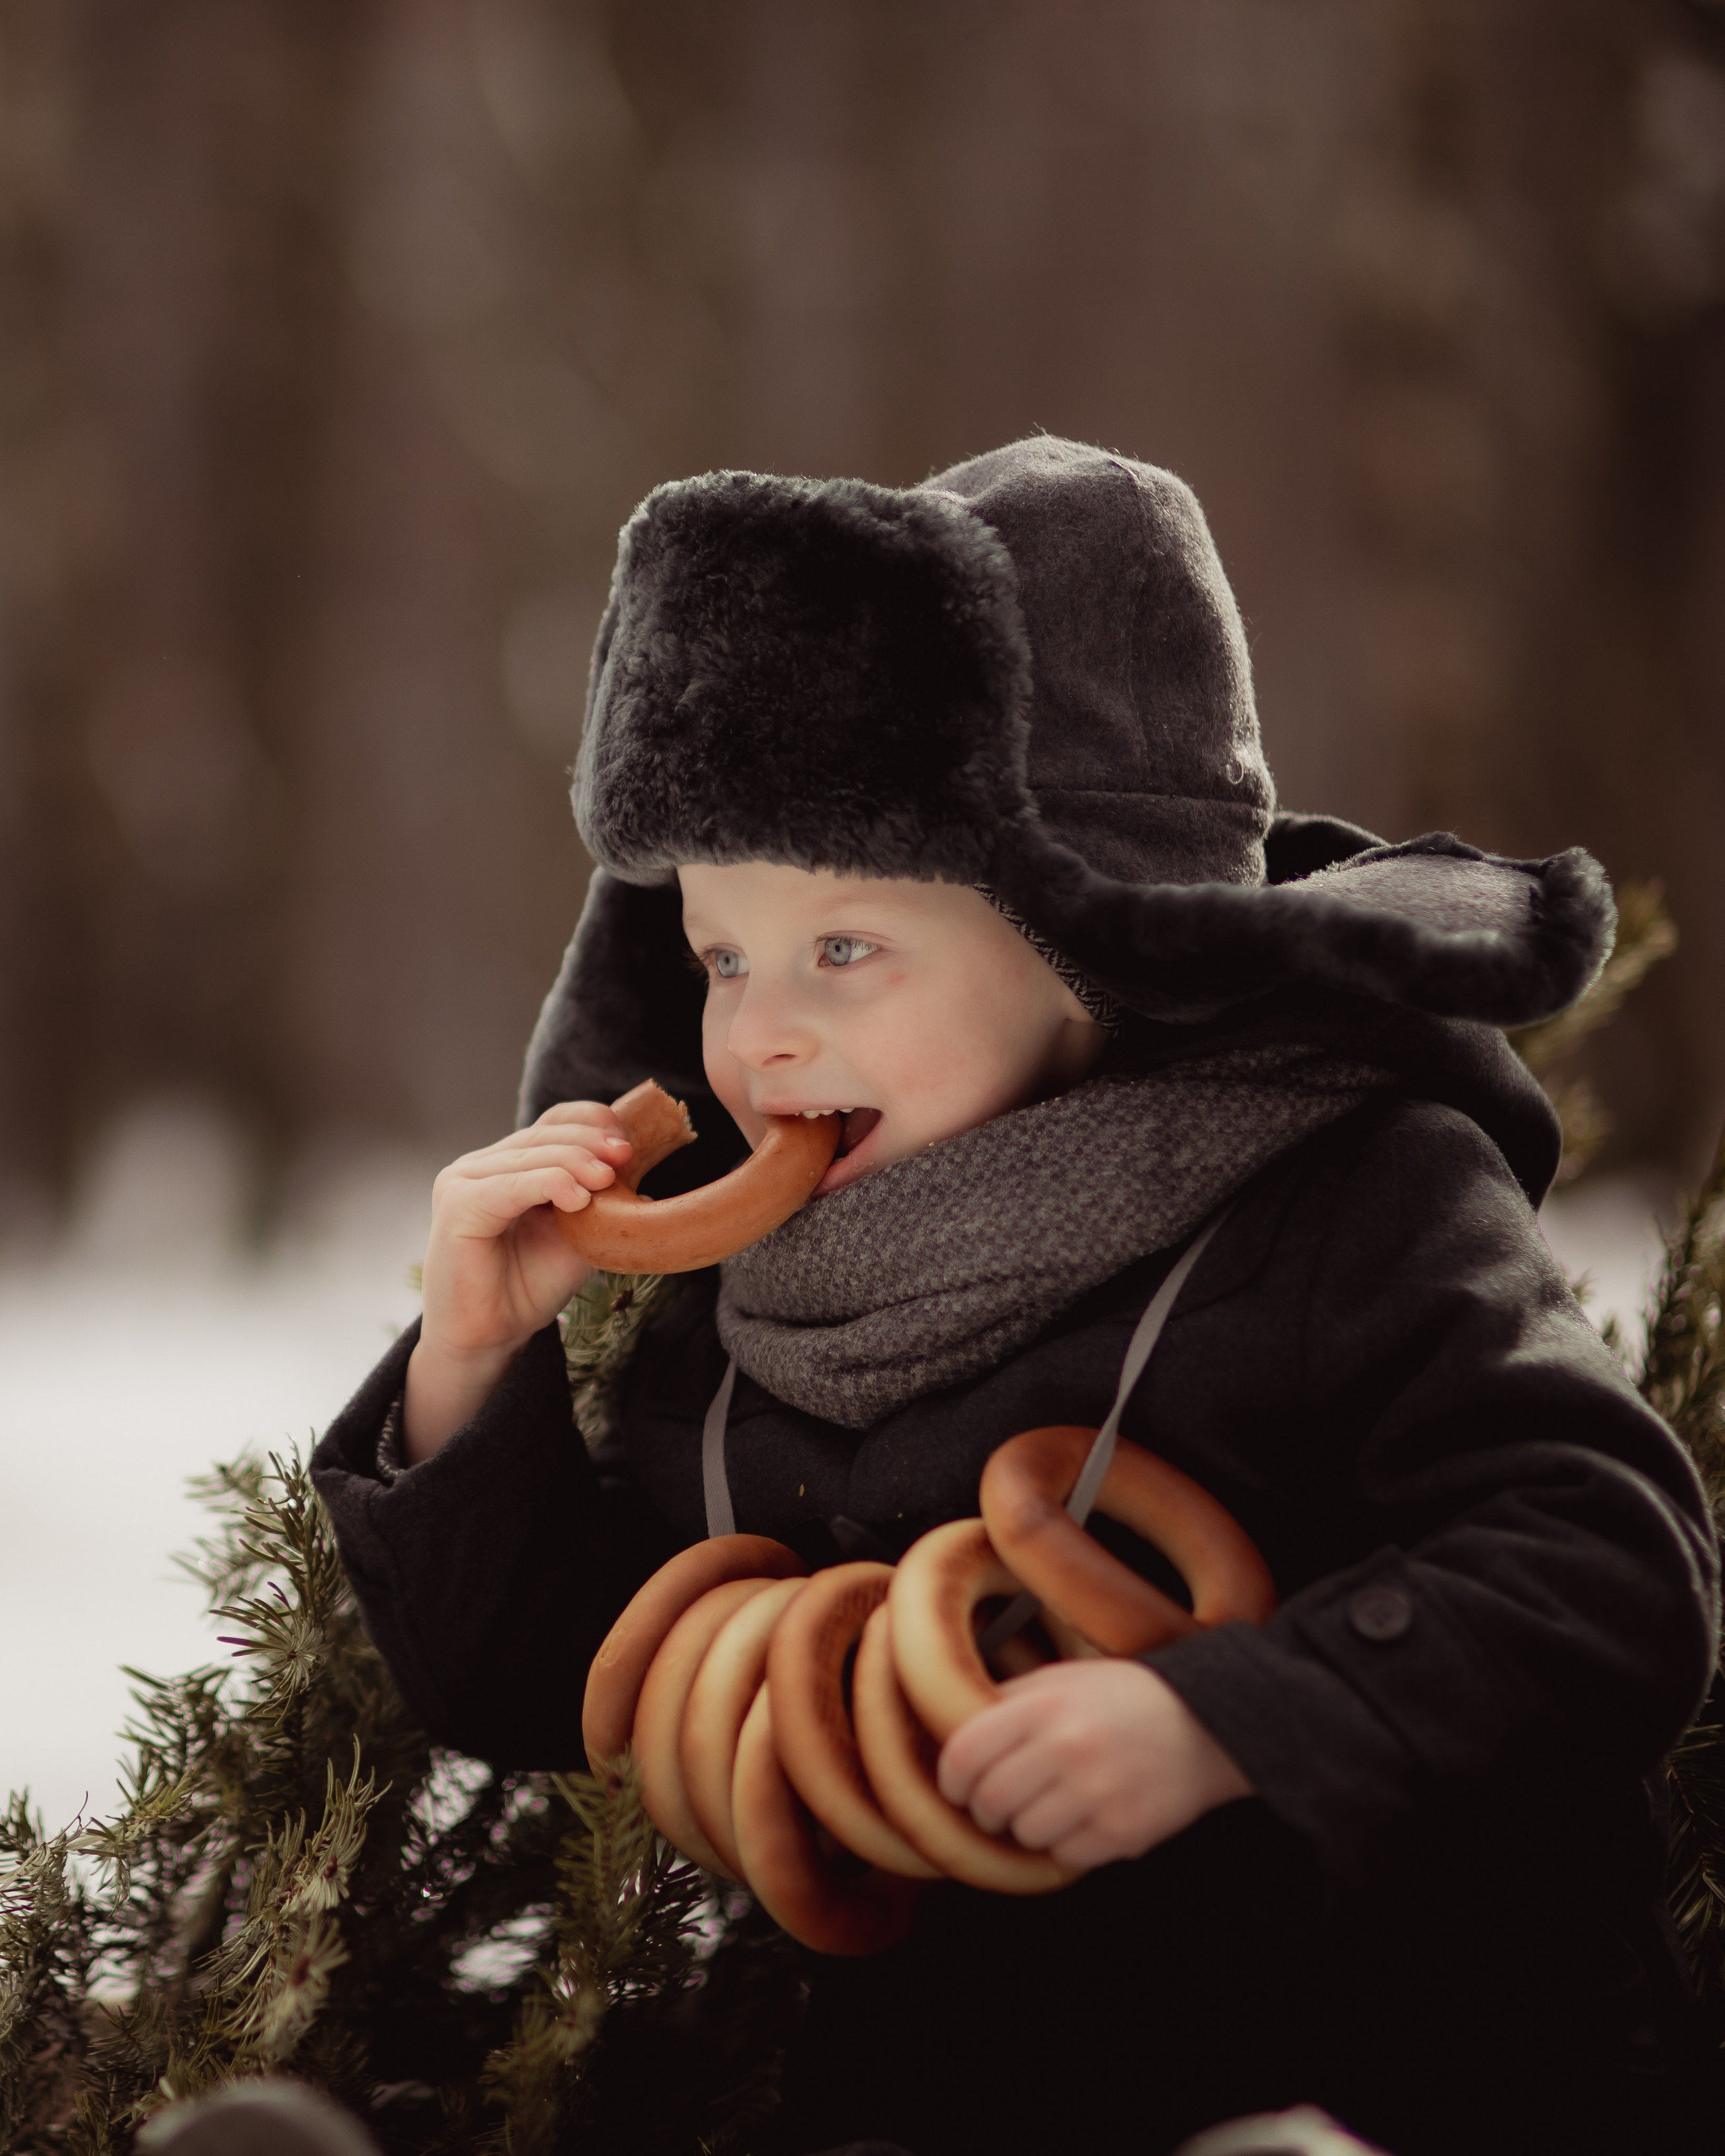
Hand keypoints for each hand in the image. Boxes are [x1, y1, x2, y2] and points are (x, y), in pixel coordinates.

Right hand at [402, 1101, 632, 1460]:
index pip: (552, 1125)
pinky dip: (548, 1184)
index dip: (590, 1124)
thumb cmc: (527, 1287)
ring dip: (575, 1162)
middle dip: (590, 1142)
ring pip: (531, 1156)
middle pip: (544, 1136)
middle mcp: (481, 1166)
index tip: (627, 1143)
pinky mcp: (458, 1206)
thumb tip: (643, 1184)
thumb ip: (600, 1206)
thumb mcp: (577, 1238)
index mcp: (508, 1165)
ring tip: (607, 1178)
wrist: (489, 1336)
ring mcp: (464, 1182)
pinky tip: (577, 1197)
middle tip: (625, 1156)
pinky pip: (510, 1185)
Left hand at [936, 1658, 1251, 1872]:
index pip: (965, 1753)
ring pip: (1025, 1834)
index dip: (951, 1778)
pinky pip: (1065, 1855)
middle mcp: (1067, 1748)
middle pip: (990, 1801)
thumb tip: (951, 1729)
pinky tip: (1083, 1816)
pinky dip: (1066, 1843)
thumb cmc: (1125, 1698)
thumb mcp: (1063, 1680)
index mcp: (1044, 1706)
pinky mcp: (1122, 1832)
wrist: (1206, 1723)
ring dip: (1028, 1826)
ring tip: (1050, 1804)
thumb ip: (1010, 1701)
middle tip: (999, 1803)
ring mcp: (1096, 1794)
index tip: (957, 1785)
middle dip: (986, 1809)